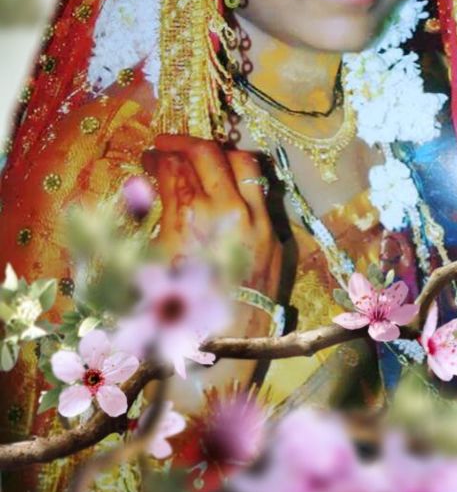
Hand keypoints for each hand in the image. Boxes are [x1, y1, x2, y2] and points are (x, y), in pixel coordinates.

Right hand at [141, 134, 281, 299]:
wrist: (226, 348)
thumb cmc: (176, 314)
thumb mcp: (148, 265)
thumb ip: (151, 217)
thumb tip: (151, 184)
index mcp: (188, 219)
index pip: (173, 166)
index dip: (157, 156)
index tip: (149, 157)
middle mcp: (226, 211)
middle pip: (207, 152)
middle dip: (182, 143)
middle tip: (167, 146)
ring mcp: (256, 220)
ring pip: (241, 162)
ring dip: (217, 154)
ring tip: (200, 158)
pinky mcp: (274, 233)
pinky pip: (260, 190)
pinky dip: (240, 180)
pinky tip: (226, 186)